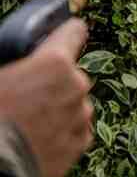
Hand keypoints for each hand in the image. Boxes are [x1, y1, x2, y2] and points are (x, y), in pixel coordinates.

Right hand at [0, 19, 94, 176]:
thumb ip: (16, 65)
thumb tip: (20, 71)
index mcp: (53, 63)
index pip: (73, 32)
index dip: (67, 32)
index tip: (68, 32)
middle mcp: (76, 86)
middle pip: (71, 75)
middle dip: (55, 82)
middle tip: (27, 96)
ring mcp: (81, 117)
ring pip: (75, 104)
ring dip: (60, 108)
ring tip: (29, 122)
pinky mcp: (81, 145)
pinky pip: (76, 131)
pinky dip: (63, 132)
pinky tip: (39, 138)